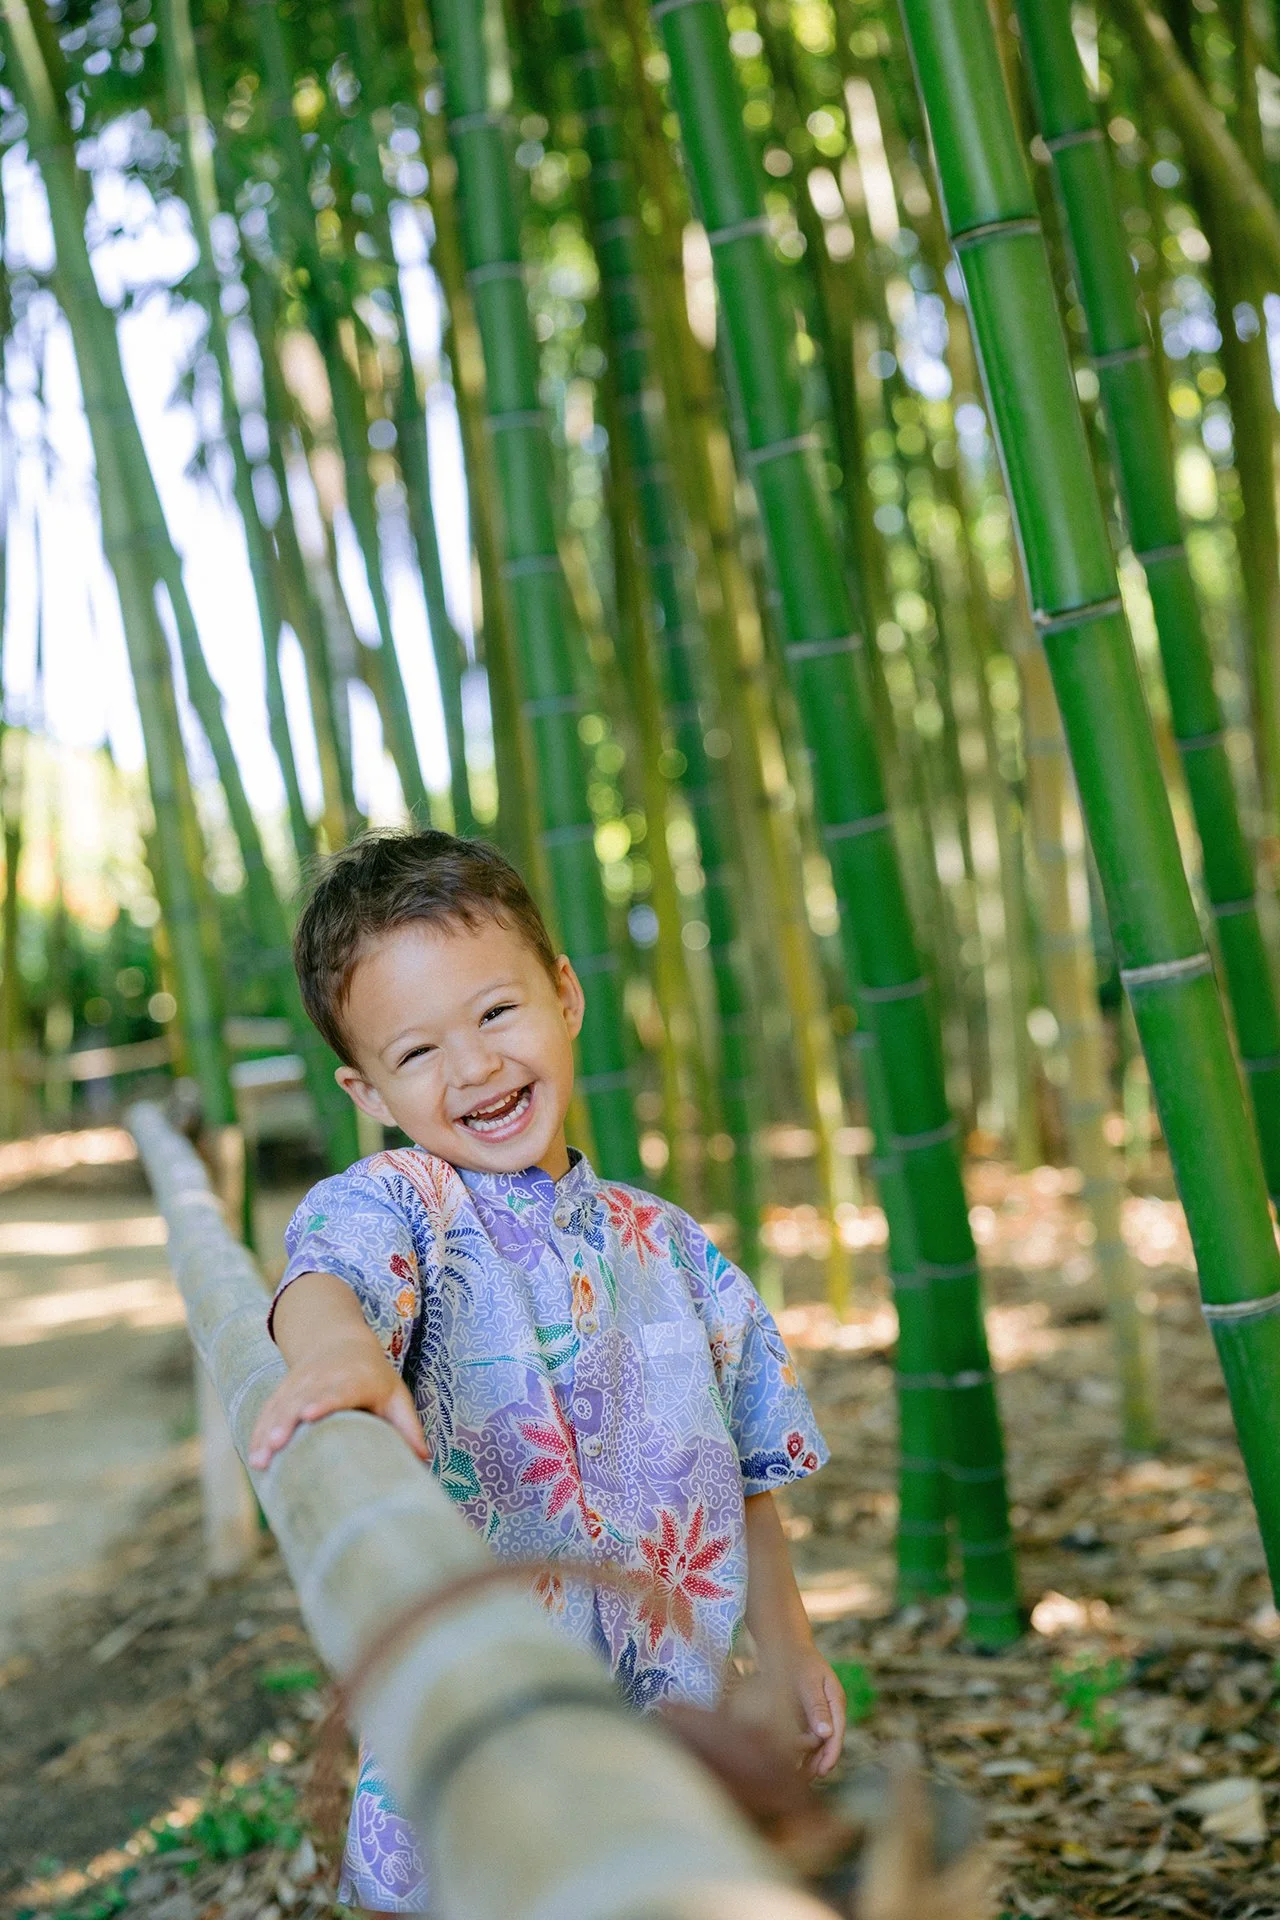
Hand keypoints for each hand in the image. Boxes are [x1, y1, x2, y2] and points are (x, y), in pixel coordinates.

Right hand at [248, 1340, 427, 1468]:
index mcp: (356, 1379)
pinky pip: (270, 1410)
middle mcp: (324, 1378)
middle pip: (303, 1399)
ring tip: (259, 1460)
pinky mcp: (285, 1389)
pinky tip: (254, 1453)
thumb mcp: (396, 1395)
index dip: (323, 1401)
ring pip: (282, 1406)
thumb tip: (423, 1458)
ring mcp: (301, 1382)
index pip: (339, 1390)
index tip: (309, 1415)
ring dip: (268, 1430)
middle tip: (276, 1444)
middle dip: (288, 1421)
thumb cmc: (375, 1378)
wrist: (341, 1342)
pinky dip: (260, 1429)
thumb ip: (407, 1426)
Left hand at [786, 1644, 846, 1777]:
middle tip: (807, 1779)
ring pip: (819, 1741)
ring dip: (812, 1757)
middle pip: (830, 1740)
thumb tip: (827, 1735)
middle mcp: (831, 1708)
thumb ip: (817, 1707)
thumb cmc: (797, 1661)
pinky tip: (793, 1761)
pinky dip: (803, 1748)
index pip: (838, 1732)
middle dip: (821, 1760)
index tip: (824, 1770)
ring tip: (799, 1776)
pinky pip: (808, 1735)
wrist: (786, 1645)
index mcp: (836, 1699)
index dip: (831, 1753)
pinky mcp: (807, 1713)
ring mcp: (819, 1711)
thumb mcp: (807, 1682)